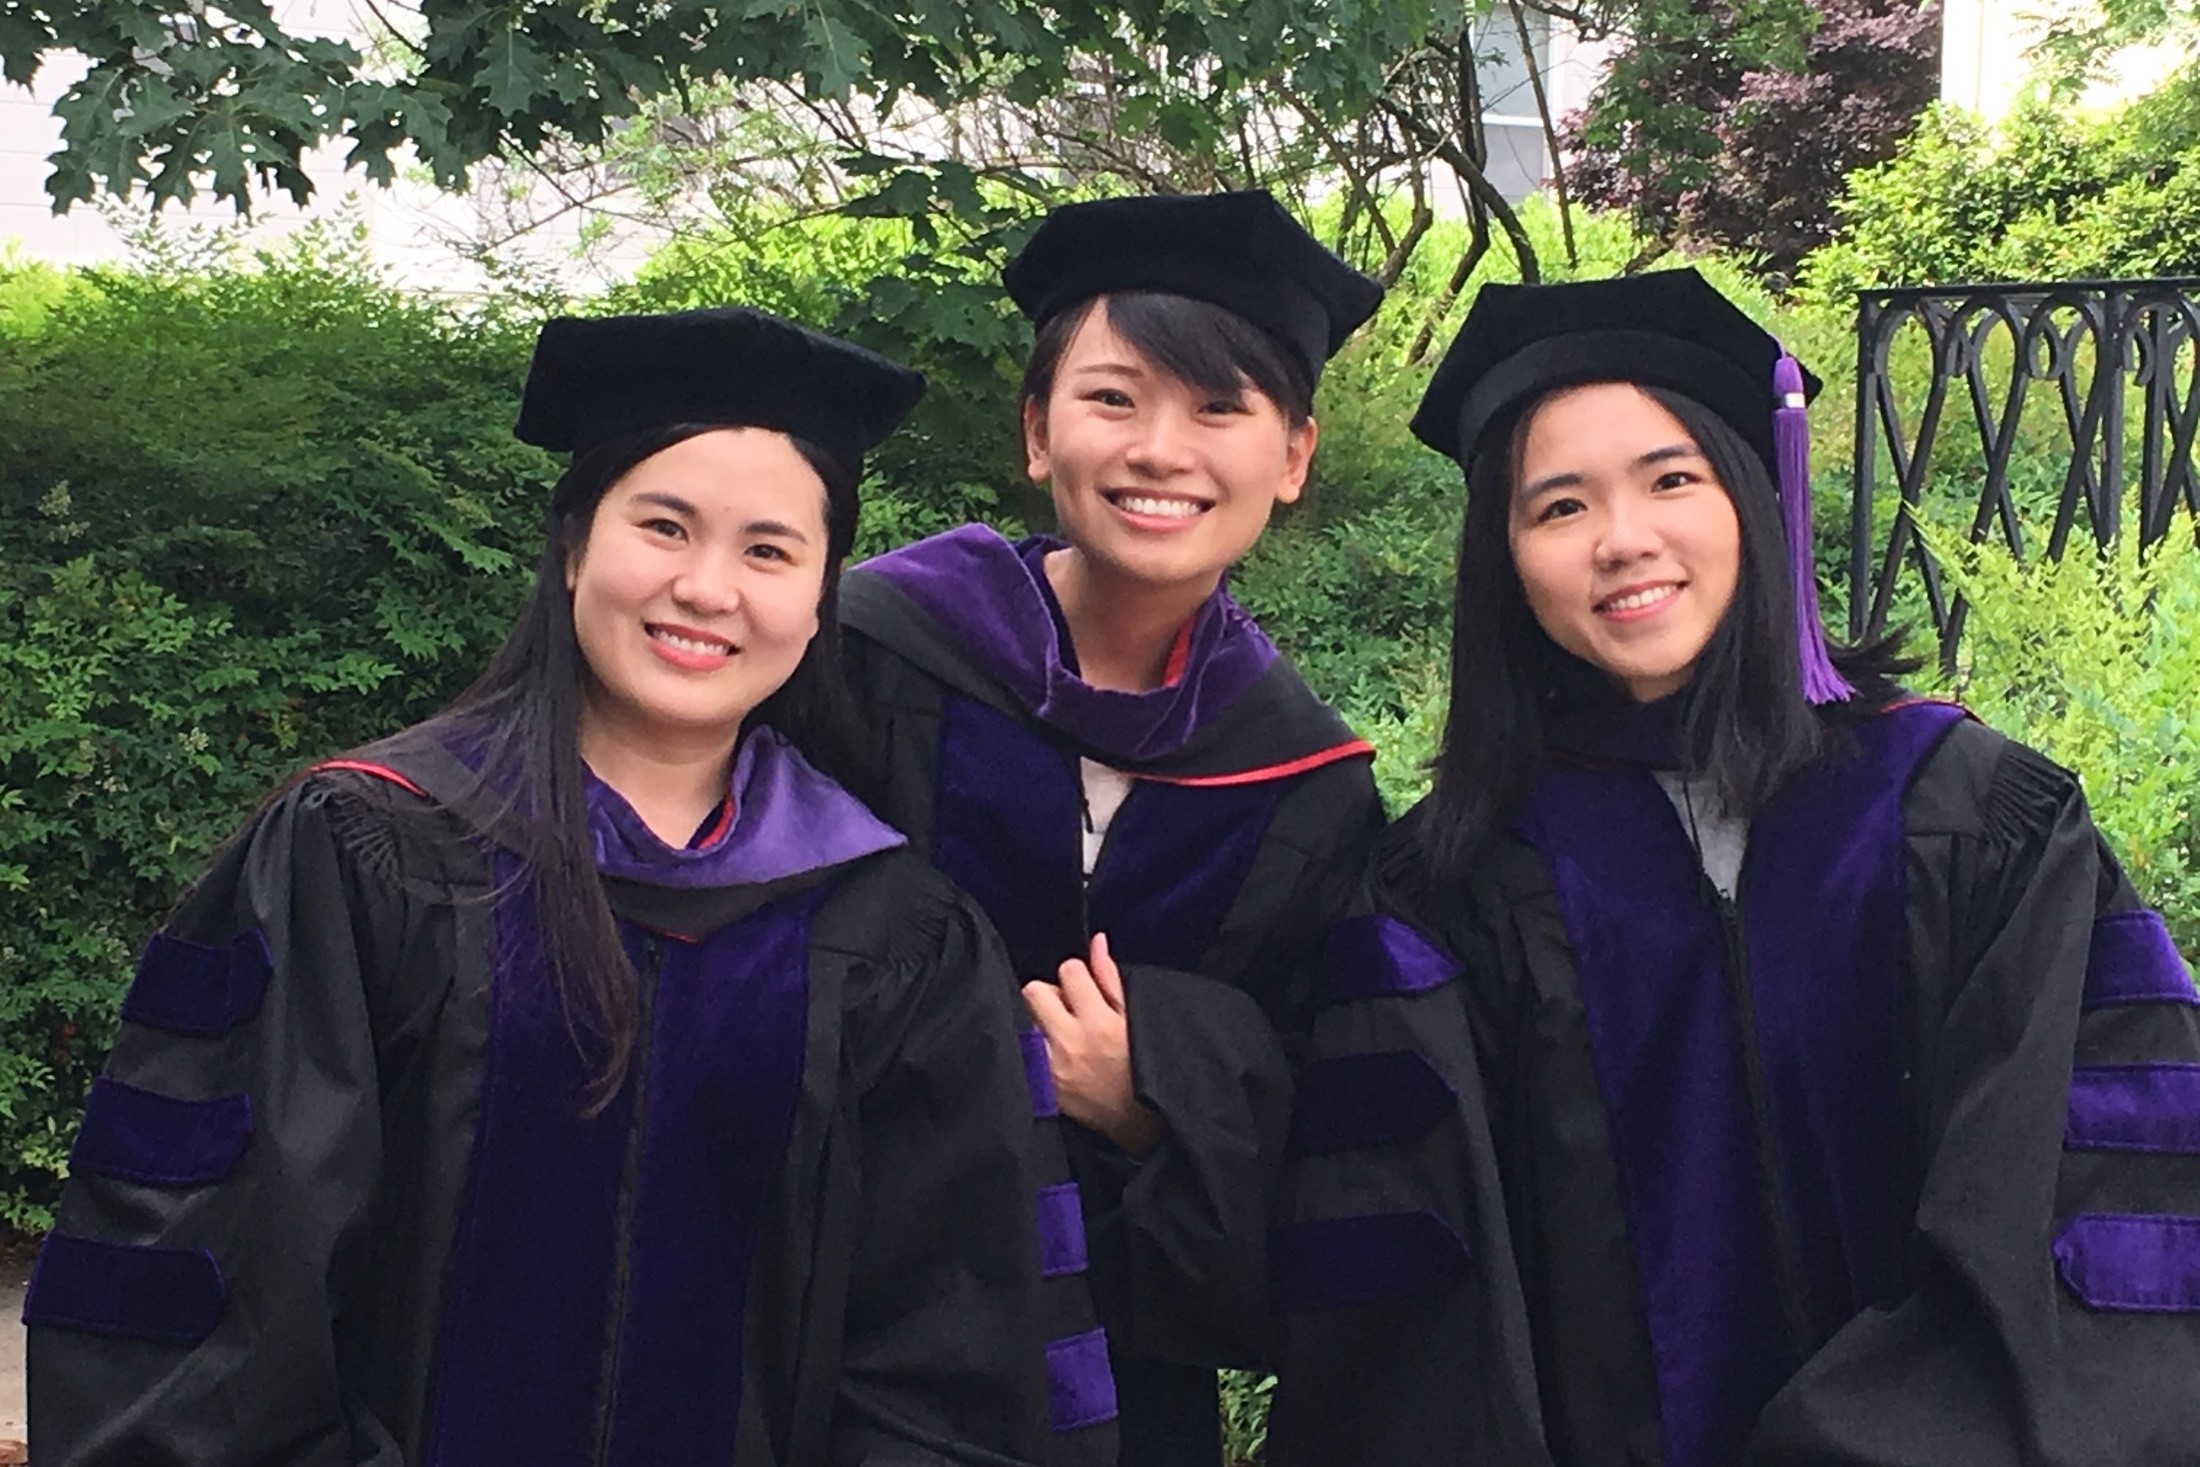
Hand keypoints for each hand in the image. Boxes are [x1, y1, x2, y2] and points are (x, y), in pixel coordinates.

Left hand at [1023, 932, 1162, 1155]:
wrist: (1141, 1124)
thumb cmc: (1144, 1067)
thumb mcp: (1136, 1020)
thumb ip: (1111, 980)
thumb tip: (1096, 942)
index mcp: (1098, 1022)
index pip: (1069, 971)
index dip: (1079, 976)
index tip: (1087, 991)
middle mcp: (1068, 1043)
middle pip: (1034, 991)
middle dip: (1050, 995)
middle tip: (1067, 1011)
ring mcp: (1050, 1068)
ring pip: (1022, 1021)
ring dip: (1038, 1023)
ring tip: (1058, 1036)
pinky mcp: (1041, 1089)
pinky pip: (1022, 1053)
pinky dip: (1031, 1050)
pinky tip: (1050, 1057)